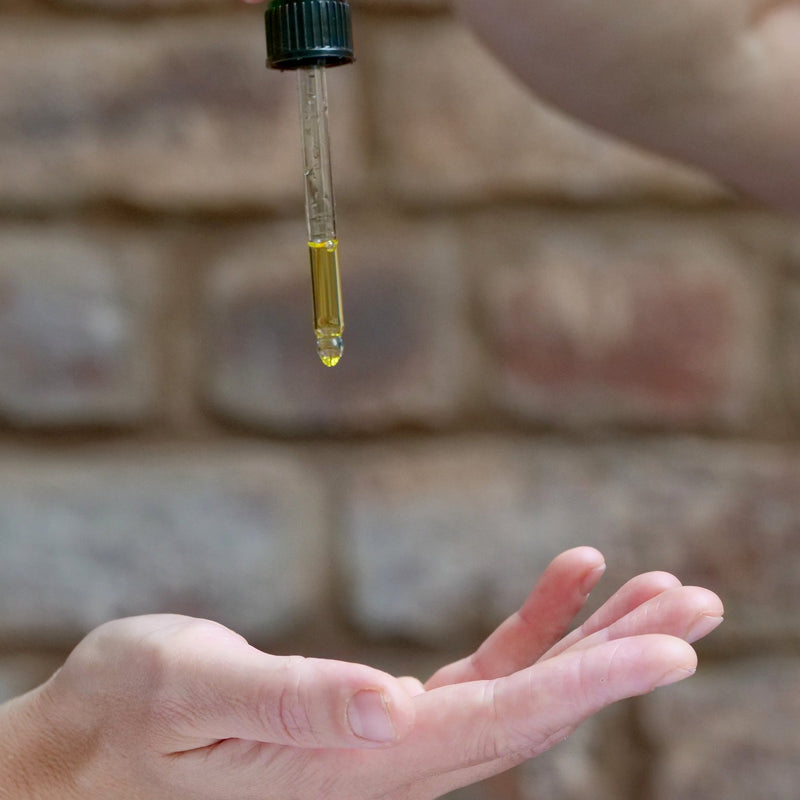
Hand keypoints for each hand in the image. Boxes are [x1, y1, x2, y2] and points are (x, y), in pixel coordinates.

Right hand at [0, 547, 721, 799]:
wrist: (90, 752)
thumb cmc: (124, 719)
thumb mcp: (192, 694)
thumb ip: (291, 703)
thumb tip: (390, 704)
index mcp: (361, 762)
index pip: (505, 719)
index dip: (594, 682)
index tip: (676, 646)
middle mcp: (395, 761)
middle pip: (539, 708)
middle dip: (624, 656)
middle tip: (698, 603)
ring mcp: (394, 740)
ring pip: (525, 689)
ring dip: (593, 639)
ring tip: (659, 589)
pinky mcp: (381, 716)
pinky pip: (481, 670)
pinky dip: (531, 624)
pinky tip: (565, 578)